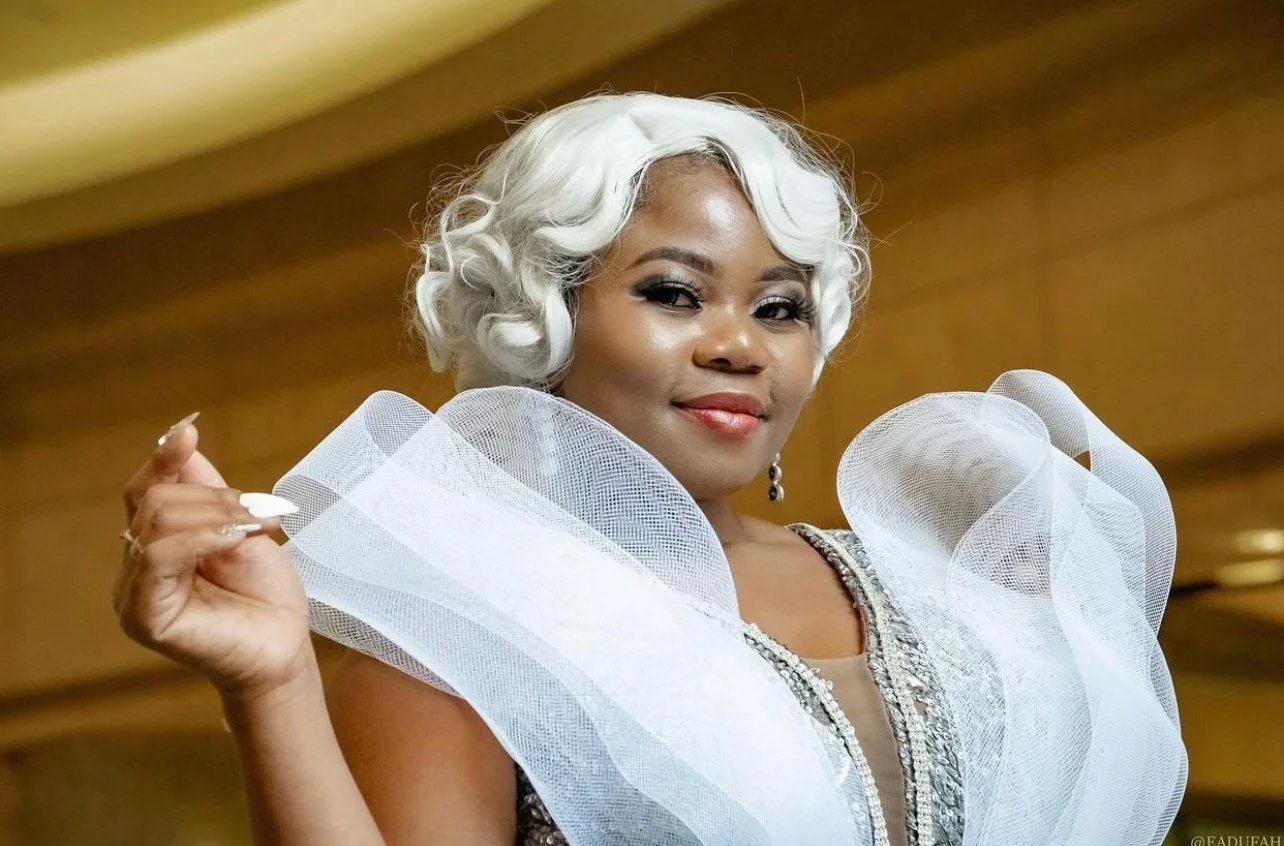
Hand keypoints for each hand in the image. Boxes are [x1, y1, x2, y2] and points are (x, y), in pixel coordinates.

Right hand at [114, 413, 313, 700]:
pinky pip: (159, 557)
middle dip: (214, 498)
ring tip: (255, 529)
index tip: (187, 431)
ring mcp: (133, 595)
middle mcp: (136, 570)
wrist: (285, 646)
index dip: (163, 459)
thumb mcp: (241, 526)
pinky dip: (201, 539)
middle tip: (260, 514)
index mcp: (155, 546)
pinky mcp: (144, 617)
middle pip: (155, 500)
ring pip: (157, 522)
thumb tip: (180, 436)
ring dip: (217, 516)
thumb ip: (207, 489)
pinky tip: (233, 542)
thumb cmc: (266, 595)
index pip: (144, 491)